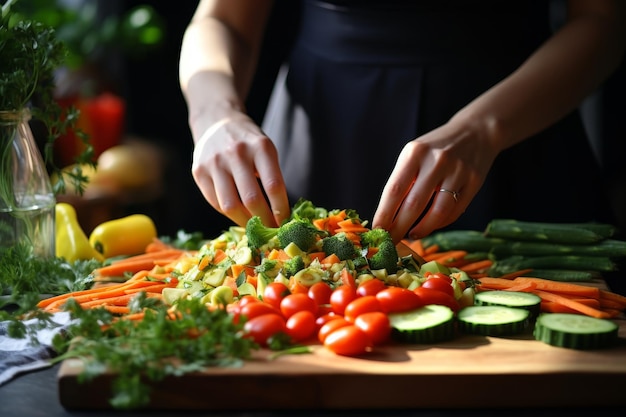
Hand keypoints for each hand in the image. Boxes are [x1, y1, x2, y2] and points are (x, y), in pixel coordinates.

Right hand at [191, 114, 290, 226]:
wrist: (217, 122)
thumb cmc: (248, 142)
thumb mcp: (266, 150)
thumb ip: (271, 177)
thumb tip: (279, 215)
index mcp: (260, 147)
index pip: (274, 186)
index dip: (281, 209)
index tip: (285, 222)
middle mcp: (236, 153)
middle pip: (252, 200)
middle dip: (264, 221)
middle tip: (271, 231)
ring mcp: (215, 162)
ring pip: (230, 206)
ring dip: (245, 222)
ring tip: (254, 228)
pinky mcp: (199, 171)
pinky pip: (216, 202)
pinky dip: (229, 214)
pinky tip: (238, 215)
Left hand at [372, 120, 498, 241]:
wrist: (475, 131)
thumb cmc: (436, 148)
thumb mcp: (415, 154)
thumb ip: (404, 180)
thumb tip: (388, 216)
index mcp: (415, 152)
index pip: (394, 190)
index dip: (384, 214)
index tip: (378, 230)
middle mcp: (436, 161)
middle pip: (413, 204)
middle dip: (399, 227)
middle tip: (392, 240)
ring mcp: (457, 171)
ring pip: (437, 212)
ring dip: (422, 229)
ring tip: (412, 235)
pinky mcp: (474, 182)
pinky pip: (454, 211)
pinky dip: (440, 223)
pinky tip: (430, 226)